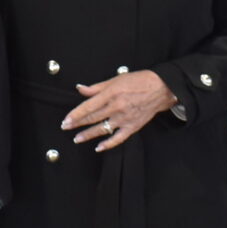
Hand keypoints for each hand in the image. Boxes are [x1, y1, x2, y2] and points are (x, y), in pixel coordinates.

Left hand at [64, 72, 179, 151]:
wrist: (161, 89)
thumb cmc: (138, 81)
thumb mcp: (115, 80)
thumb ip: (97, 87)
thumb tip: (81, 88)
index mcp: (111, 93)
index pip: (88, 106)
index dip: (75, 114)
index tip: (66, 120)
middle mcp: (116, 107)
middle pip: (93, 118)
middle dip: (77, 124)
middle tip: (66, 127)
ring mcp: (124, 118)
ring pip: (102, 129)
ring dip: (88, 135)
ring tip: (77, 139)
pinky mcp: (132, 127)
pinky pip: (118, 138)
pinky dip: (108, 144)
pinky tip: (98, 147)